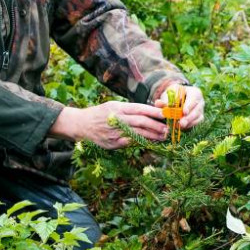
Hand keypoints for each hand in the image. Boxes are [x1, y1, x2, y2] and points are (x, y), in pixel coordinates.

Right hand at [51, 101, 167, 149]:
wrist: (81, 125)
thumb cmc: (100, 113)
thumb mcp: (113, 105)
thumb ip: (129, 109)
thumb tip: (148, 111)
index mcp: (118, 108)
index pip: (140, 109)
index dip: (154, 112)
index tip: (166, 114)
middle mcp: (117, 119)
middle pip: (141, 122)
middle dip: (156, 125)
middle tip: (168, 128)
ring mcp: (115, 132)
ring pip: (138, 134)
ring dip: (152, 136)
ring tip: (163, 136)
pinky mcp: (113, 143)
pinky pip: (131, 143)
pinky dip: (142, 143)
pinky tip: (150, 143)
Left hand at [154, 85, 204, 129]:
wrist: (179, 97)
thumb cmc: (175, 94)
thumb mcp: (169, 94)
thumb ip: (165, 99)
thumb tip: (158, 103)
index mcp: (195, 92)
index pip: (193, 99)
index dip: (189, 106)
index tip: (184, 112)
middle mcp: (200, 101)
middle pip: (197, 110)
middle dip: (188, 117)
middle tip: (181, 123)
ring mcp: (200, 110)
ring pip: (197, 117)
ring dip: (188, 123)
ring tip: (179, 126)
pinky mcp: (199, 118)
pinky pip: (196, 123)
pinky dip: (189, 125)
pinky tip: (181, 128)